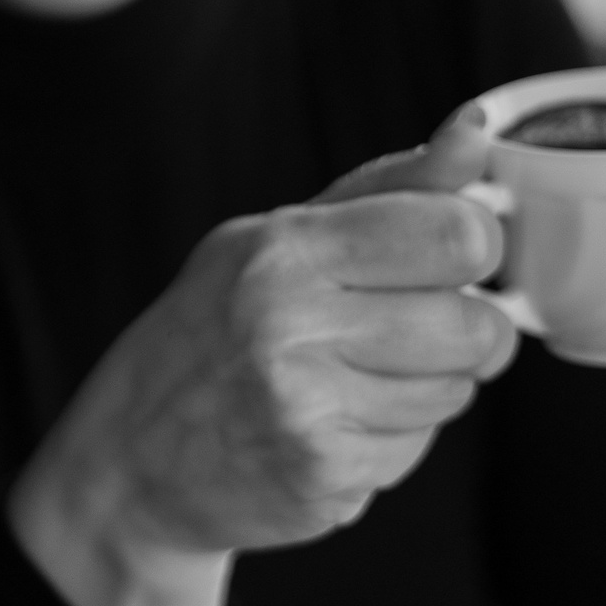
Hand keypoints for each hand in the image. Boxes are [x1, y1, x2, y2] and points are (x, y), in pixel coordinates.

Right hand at [11, 116, 516, 605]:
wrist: (128, 462)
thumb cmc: (212, 334)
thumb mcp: (277, 240)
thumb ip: (386, 189)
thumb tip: (477, 131)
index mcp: (282, 249)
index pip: (454, 233)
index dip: (475, 246)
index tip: (450, 258)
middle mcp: (287, 323)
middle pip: (475, 324)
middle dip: (467, 331)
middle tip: (412, 332)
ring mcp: (304, 406)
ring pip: (456, 391)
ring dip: (427, 388)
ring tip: (353, 382)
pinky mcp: (321, 474)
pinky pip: (417, 448)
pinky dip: (391, 441)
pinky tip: (332, 429)